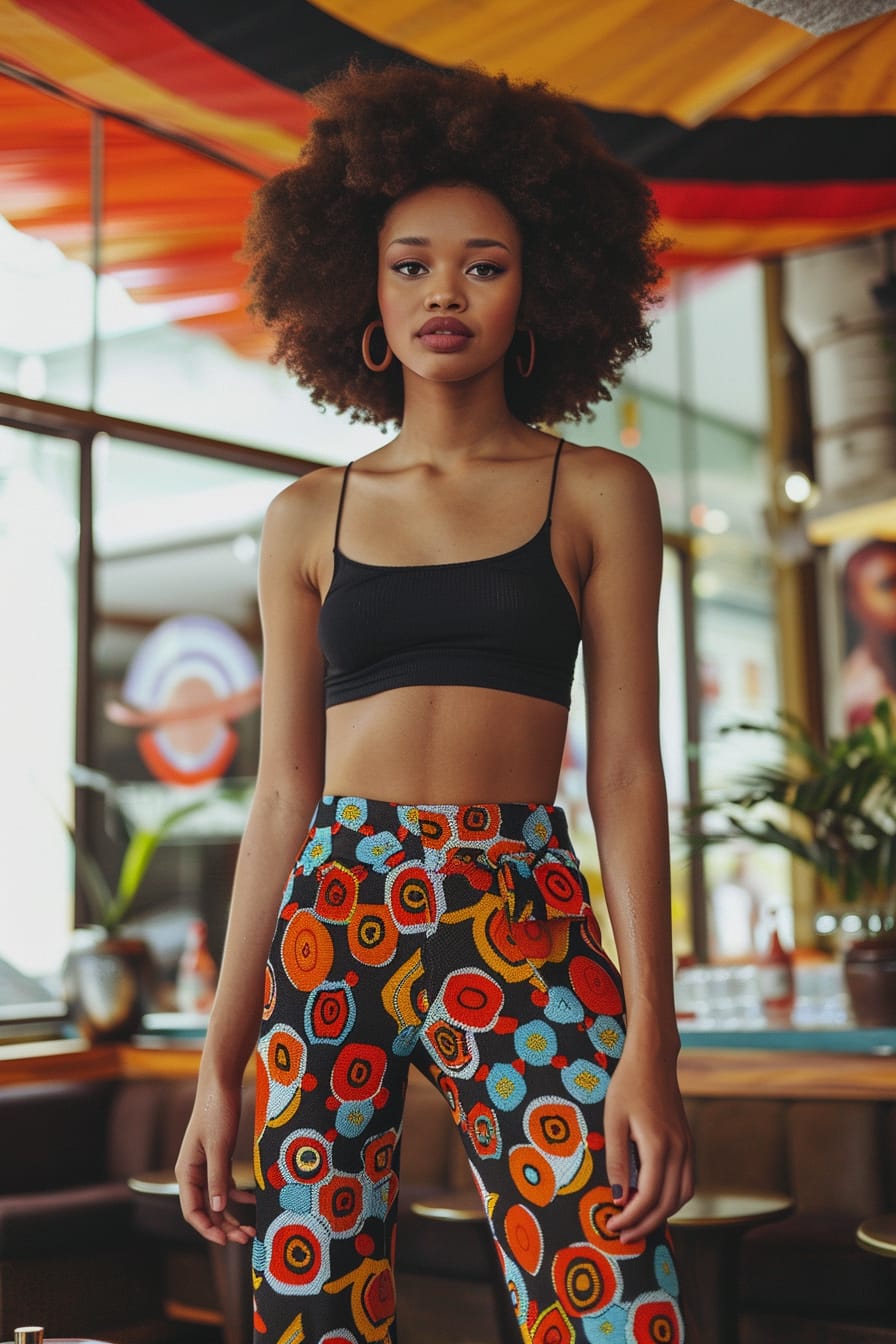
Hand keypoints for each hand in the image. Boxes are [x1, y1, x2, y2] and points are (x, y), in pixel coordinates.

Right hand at [175, 1081, 255, 1245]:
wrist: (221, 1083)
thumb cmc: (217, 1112)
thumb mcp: (218, 1146)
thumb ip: (217, 1177)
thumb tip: (216, 1209)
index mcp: (186, 1172)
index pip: (191, 1211)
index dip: (207, 1229)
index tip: (226, 1241)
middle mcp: (192, 1172)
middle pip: (206, 1209)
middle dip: (224, 1227)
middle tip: (246, 1239)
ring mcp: (205, 1166)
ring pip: (216, 1200)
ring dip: (232, 1215)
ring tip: (250, 1229)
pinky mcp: (217, 1157)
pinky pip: (224, 1184)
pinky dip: (237, 1195)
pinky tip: (252, 1200)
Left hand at [603, 1047, 693, 1242]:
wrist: (652, 1059)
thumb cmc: (628, 1085)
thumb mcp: (613, 1121)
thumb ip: (617, 1161)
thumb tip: (618, 1197)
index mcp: (659, 1146)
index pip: (649, 1197)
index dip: (631, 1217)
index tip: (613, 1225)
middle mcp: (679, 1150)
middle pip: (668, 1203)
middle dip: (645, 1224)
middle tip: (623, 1234)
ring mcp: (687, 1146)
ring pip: (683, 1195)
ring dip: (662, 1214)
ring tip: (638, 1222)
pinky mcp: (688, 1142)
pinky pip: (687, 1181)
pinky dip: (674, 1198)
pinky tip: (655, 1199)